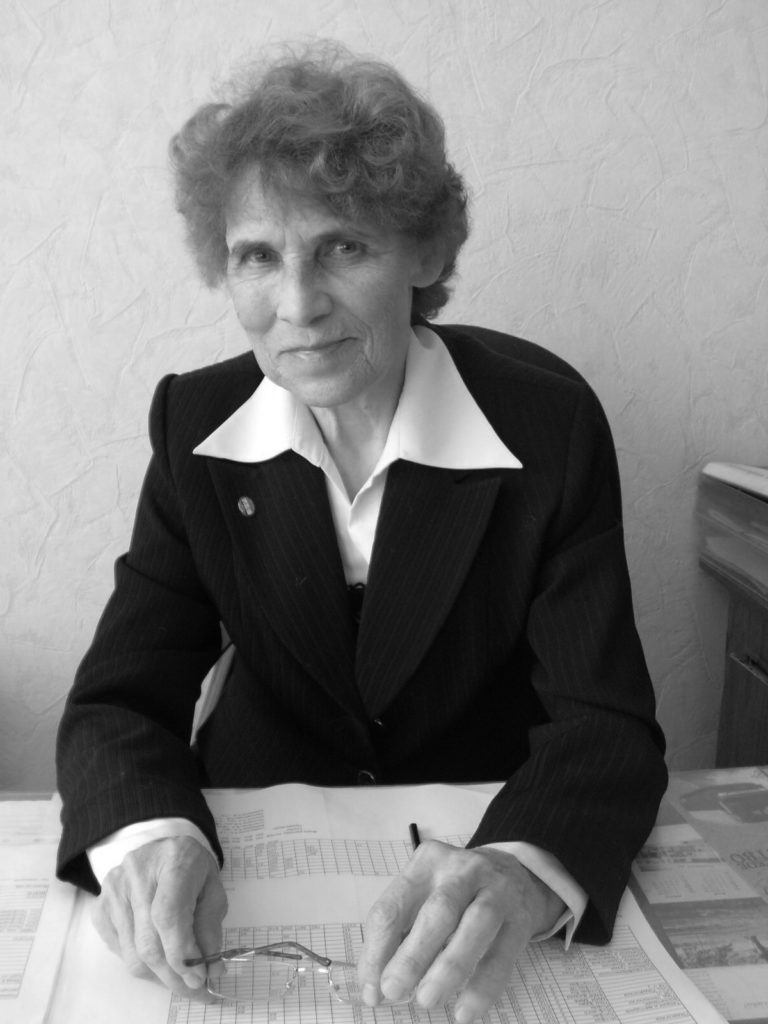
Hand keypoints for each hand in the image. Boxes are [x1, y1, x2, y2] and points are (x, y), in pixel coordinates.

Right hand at [92, 835, 227, 997]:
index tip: (200, 977)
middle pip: (149, 942)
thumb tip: (212, 970)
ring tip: (180, 978)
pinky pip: (120, 952)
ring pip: (133, 955)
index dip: (182, 953)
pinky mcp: (100, 907)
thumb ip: (211, 927)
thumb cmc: (190, 868)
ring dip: (160, 976)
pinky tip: (159, 959)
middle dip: (174, 975)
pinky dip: (142, 965)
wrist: (159, 849)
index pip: (168, 915)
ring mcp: (113, 890)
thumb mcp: (212, 888)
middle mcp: (136, 872)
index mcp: (173, 859)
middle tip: (196, 990)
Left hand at [356, 841, 565, 1022]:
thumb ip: (398, 934)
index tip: (372, 989)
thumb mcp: (423, 896)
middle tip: (394, 990)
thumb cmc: (455, 892)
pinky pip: (502, 954)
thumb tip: (374, 984)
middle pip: (437, 911)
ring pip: (474, 926)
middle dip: (412, 955)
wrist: (512, 873)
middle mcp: (462, 869)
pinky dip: (483, 985)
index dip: (378, 949)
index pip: (393, 905)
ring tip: (427, 999)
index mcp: (426, 862)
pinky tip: (465, 1010)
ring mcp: (496, 889)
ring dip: (448, 967)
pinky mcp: (520, 917)